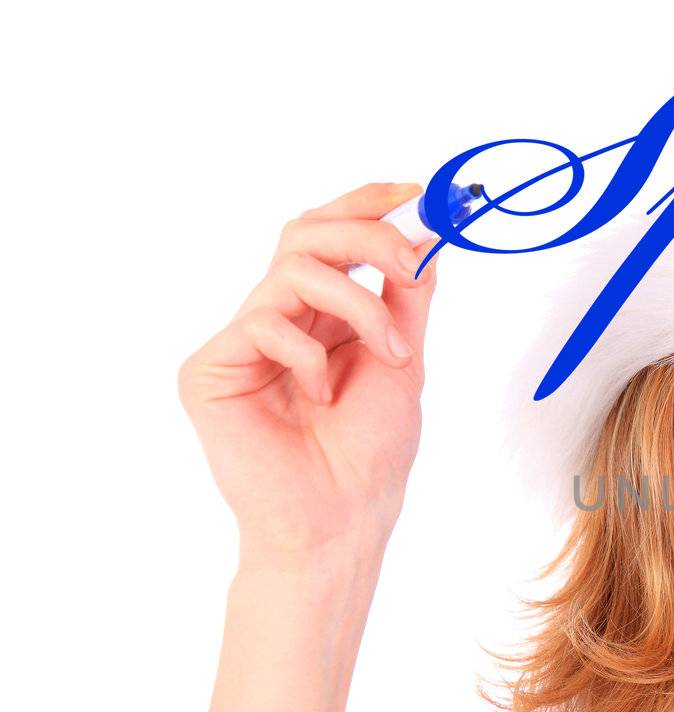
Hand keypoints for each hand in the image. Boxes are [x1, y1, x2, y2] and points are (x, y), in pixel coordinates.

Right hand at [177, 181, 441, 557]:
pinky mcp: (209, 369)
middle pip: (305, 232)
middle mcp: (278, 319)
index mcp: (321, 316)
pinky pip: (264, 323)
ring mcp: (241, 342)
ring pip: (293, 270)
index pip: (331, 235)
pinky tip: (321, 398)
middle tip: (410, 259)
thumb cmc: (370, 455)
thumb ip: (406, 297)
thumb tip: (425, 235)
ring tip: (390, 357)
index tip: (419, 193)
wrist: (341, 519)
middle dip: (367, 233)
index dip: (369, 204)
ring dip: (359, 305)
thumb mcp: (403, 360)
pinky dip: (310, 355)